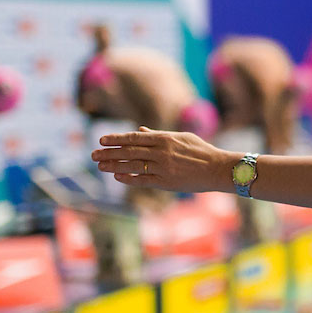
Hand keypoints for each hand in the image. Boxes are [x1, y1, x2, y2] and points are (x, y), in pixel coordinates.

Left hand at [93, 127, 233, 192]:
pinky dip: (129, 178)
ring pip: (132, 165)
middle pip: (129, 151)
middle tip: (93, 154)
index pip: (134, 137)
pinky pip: (143, 180)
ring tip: (99, 166)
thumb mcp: (181, 137)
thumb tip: (139, 130)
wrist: (218, 168)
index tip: (102, 140)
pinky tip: (117, 176)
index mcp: (165, 138)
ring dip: (114, 165)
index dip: (116, 139)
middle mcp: (161, 152)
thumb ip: (158, 135)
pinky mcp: (167, 182)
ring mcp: (163, 167)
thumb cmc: (201, 151)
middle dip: (109, 153)